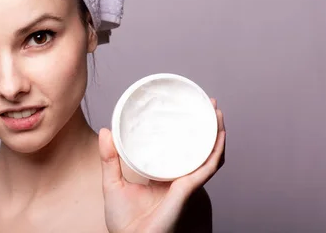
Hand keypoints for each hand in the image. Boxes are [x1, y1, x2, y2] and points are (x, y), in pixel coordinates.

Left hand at [98, 98, 225, 232]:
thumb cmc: (123, 221)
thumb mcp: (113, 182)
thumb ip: (109, 158)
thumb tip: (106, 130)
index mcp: (164, 174)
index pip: (179, 148)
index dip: (186, 130)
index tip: (187, 110)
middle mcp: (179, 176)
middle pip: (199, 148)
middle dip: (208, 126)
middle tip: (209, 104)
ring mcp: (186, 182)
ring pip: (208, 155)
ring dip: (216, 133)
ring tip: (217, 113)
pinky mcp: (187, 188)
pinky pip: (206, 168)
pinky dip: (215, 152)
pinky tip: (218, 136)